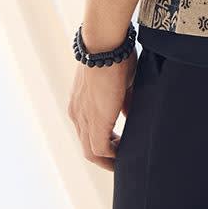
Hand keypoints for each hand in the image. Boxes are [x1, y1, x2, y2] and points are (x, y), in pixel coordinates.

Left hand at [67, 49, 138, 171]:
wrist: (104, 45)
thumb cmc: (114, 54)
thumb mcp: (119, 81)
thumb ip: (122, 101)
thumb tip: (130, 114)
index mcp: (80, 102)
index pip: (87, 129)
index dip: (102, 139)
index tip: (117, 142)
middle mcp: (77, 113)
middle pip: (87, 145)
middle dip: (104, 155)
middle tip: (120, 159)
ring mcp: (84, 119)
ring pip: (91, 152)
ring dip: (107, 159)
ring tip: (122, 162)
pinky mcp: (95, 122)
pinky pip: (99, 151)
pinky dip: (111, 156)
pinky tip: (125, 155)